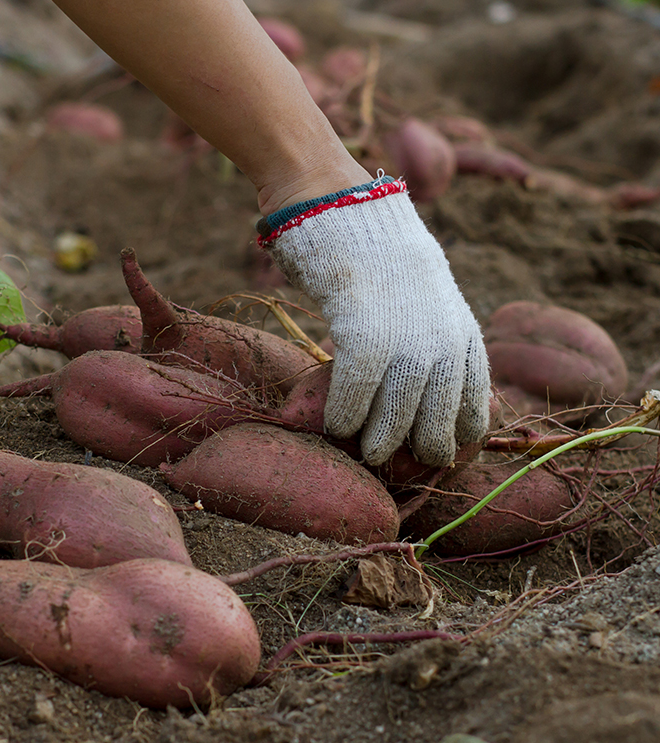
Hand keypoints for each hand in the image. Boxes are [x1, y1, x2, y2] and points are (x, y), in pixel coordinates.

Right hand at [258, 177, 489, 466]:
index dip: (462, 432)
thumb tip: (431, 374)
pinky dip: (343, 418)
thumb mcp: (430, 293)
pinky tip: (336, 425)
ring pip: (397, 419)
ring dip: (381, 444)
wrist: (349, 210)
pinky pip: (355, 400)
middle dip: (425, 448)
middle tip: (405, 462)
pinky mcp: (366, 342)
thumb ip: (439, 332)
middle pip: (439, 419)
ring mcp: (407, 345)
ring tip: (370, 455)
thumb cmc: (382, 255)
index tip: (447, 448)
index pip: (475, 400)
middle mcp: (443, 344)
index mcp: (464, 332)